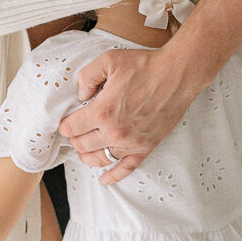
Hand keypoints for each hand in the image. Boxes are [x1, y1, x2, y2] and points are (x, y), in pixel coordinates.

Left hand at [59, 47, 191, 182]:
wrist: (177, 75)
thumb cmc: (144, 65)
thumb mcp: (109, 60)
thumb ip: (87, 76)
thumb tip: (80, 95)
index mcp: (103, 111)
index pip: (71, 128)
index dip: (64, 125)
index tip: (66, 122)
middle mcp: (115, 131)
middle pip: (82, 145)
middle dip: (74, 138)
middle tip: (75, 131)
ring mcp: (131, 142)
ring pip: (100, 159)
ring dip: (87, 155)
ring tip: (84, 149)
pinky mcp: (146, 147)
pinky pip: (126, 168)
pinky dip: (113, 176)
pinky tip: (103, 180)